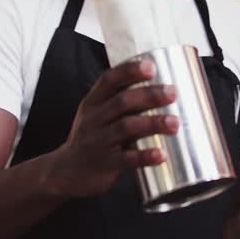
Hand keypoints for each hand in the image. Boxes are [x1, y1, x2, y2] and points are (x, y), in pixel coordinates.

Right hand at [49, 59, 178, 197]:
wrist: (65, 172)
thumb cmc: (91, 139)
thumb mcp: (96, 115)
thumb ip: (121, 103)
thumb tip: (161, 90)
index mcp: (93, 103)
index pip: (108, 80)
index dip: (129, 71)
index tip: (151, 66)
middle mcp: (93, 119)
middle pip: (121, 102)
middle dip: (148, 95)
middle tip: (172, 93)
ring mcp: (97, 142)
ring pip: (125, 128)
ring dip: (152, 123)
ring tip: (174, 123)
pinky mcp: (103, 164)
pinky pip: (125, 159)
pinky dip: (144, 156)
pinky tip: (161, 155)